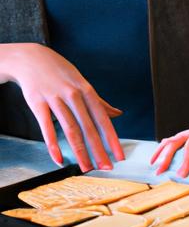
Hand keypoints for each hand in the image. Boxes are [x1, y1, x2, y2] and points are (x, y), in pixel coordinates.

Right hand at [0, 43, 123, 171]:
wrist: (32, 58)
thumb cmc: (61, 72)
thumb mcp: (83, 83)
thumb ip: (100, 102)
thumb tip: (118, 113)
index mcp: (87, 91)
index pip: (103, 119)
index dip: (112, 139)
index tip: (120, 155)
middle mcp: (74, 96)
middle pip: (89, 128)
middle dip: (99, 150)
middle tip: (107, 168)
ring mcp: (55, 99)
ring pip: (70, 130)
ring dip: (79, 152)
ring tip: (86, 168)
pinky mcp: (37, 103)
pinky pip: (46, 128)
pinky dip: (53, 145)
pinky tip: (59, 159)